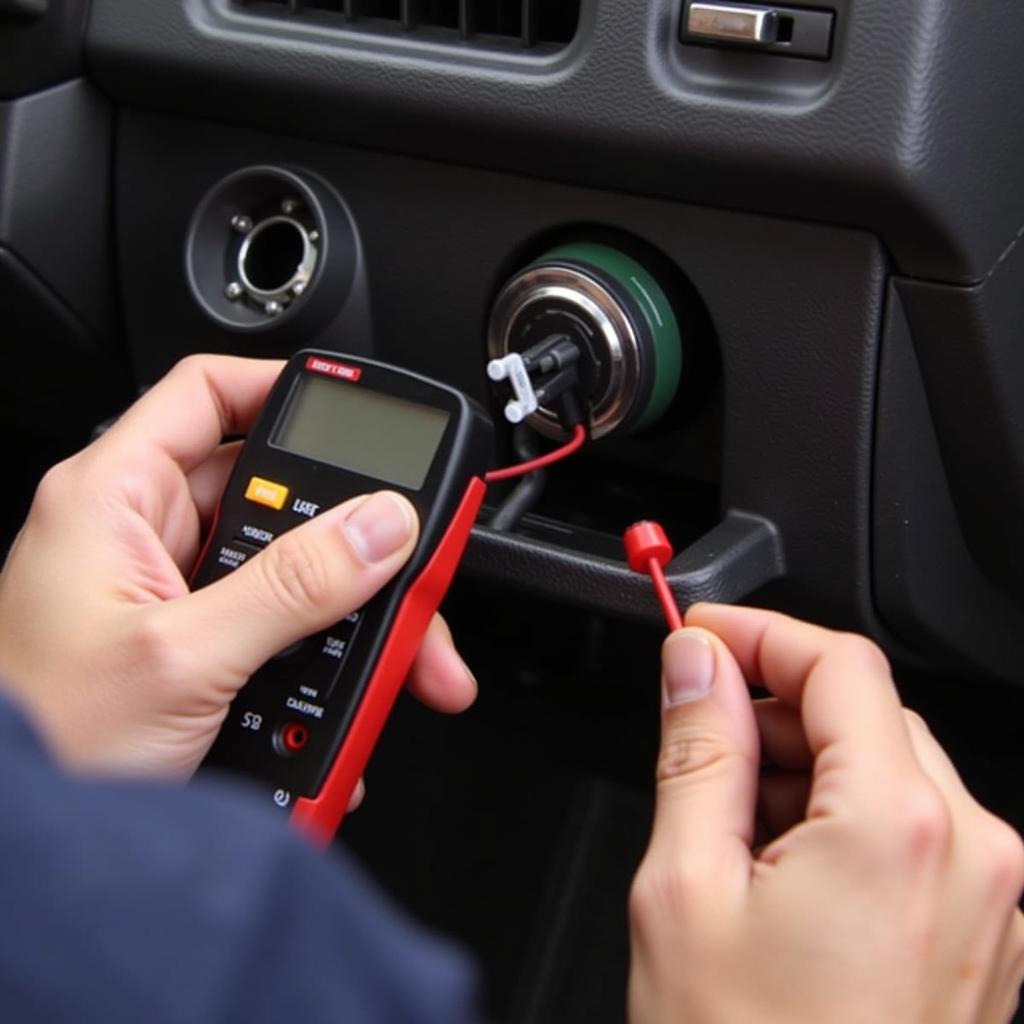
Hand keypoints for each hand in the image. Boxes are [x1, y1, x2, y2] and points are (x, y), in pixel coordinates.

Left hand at [0, 355, 475, 777]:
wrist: (31, 853)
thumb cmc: (39, 744)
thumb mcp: (182, 659)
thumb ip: (292, 587)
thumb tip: (379, 528)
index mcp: (116, 499)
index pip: (208, 394)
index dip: (289, 390)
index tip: (367, 421)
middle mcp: (145, 536)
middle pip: (279, 496)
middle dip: (357, 539)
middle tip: (412, 572)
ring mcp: (174, 595)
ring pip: (293, 569)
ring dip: (355, 612)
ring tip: (401, 658)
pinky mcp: (196, 646)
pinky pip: (283, 628)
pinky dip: (326, 659)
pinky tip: (350, 701)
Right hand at [629, 604, 1023, 1023]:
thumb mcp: (684, 886)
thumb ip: (698, 750)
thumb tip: (697, 665)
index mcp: (897, 828)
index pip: (839, 664)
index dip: (760, 633)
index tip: (702, 635)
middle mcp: (970, 857)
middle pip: (868, 712)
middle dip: (775, 702)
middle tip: (696, 723)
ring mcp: (989, 904)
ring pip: (888, 768)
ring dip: (803, 762)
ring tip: (726, 817)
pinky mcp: (981, 939)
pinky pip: (910, 831)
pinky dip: (837, 815)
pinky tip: (775, 862)